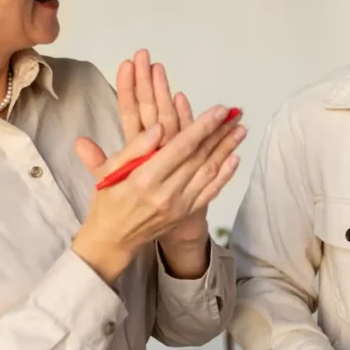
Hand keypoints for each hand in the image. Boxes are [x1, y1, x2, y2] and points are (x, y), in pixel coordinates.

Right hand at [114, 50, 233, 247]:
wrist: (114, 238)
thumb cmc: (109, 198)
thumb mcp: (110, 169)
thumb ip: (135, 147)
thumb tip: (159, 127)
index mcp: (145, 178)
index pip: (181, 147)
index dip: (203, 127)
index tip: (219, 110)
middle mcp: (166, 193)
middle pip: (200, 157)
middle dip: (220, 133)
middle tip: (236, 114)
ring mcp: (179, 206)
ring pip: (209, 172)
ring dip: (227, 149)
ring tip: (240, 130)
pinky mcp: (186, 213)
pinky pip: (210, 192)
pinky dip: (225, 175)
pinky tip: (234, 159)